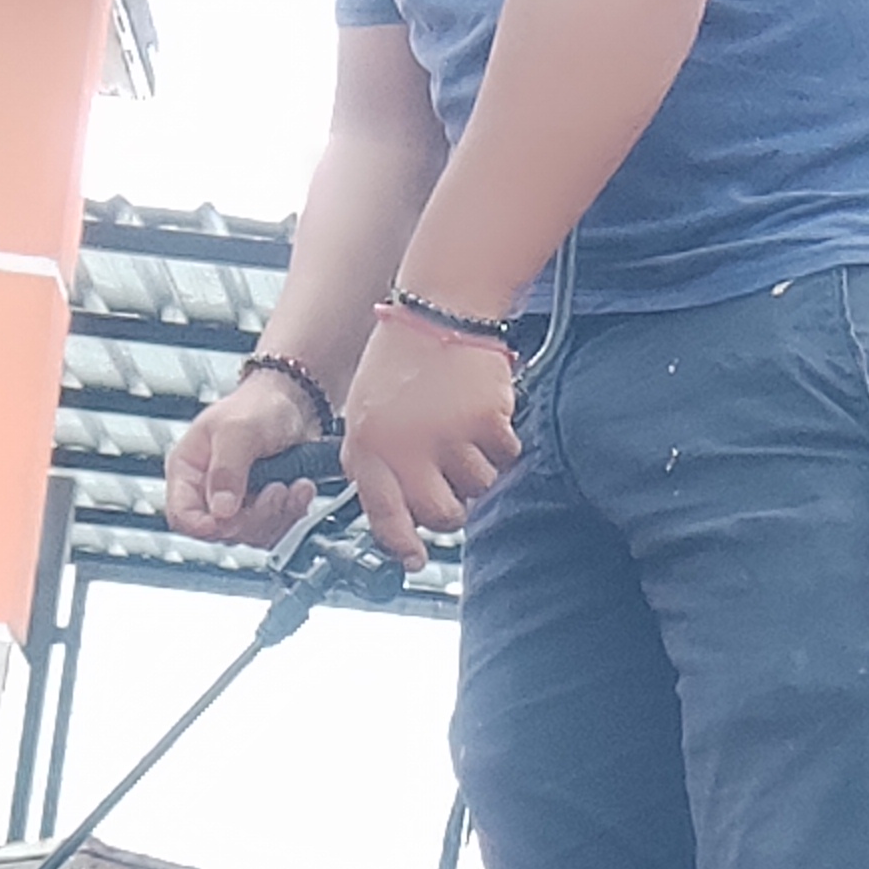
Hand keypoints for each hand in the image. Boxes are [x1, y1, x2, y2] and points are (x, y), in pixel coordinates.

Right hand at [166, 365, 326, 548]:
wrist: (295, 401)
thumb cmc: (258, 405)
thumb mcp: (237, 430)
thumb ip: (227, 470)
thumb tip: (221, 510)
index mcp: (188, 471)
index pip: (182, 516)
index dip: (204, 526)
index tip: (230, 518)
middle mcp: (209, 492)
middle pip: (222, 531)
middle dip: (254, 516)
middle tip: (275, 489)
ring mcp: (238, 504)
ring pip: (252, 535)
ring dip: (278, 515)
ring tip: (291, 485)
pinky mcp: (264, 510)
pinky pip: (276, 531)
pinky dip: (293, 514)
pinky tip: (300, 489)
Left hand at [339, 316, 519, 567]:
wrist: (441, 309)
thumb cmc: (401, 357)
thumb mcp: (363, 411)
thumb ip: (372, 461)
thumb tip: (391, 511)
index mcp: (371, 447)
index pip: (385, 516)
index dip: (401, 545)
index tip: (413, 559)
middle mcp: (407, 449)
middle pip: (442, 516)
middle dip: (451, 510)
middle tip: (451, 485)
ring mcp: (449, 438)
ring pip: (478, 487)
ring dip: (478, 467)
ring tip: (463, 431)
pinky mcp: (486, 423)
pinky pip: (505, 457)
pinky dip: (501, 442)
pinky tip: (483, 414)